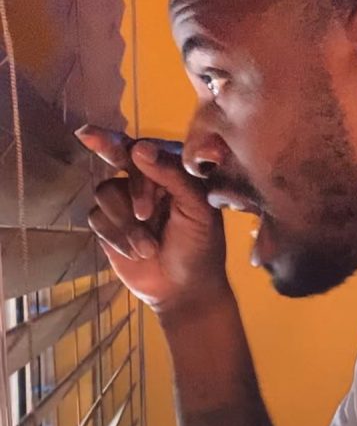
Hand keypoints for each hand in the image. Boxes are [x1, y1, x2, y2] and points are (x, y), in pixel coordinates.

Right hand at [77, 125, 228, 314]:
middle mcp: (148, 180)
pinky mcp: (108, 223)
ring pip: (106, 191)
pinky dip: (117, 237)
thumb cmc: (201, 246)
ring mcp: (125, 200)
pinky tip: (137, 254)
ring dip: (127, 224)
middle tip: (87, 135)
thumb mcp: (198, 210)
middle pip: (118, 154)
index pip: (150, 150)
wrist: (184, 290)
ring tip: (149, 248)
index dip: (138, 155)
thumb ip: (173, 176)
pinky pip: (96, 217)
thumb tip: (140, 147)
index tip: (128, 151)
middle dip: (106, 148)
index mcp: (175, 172)